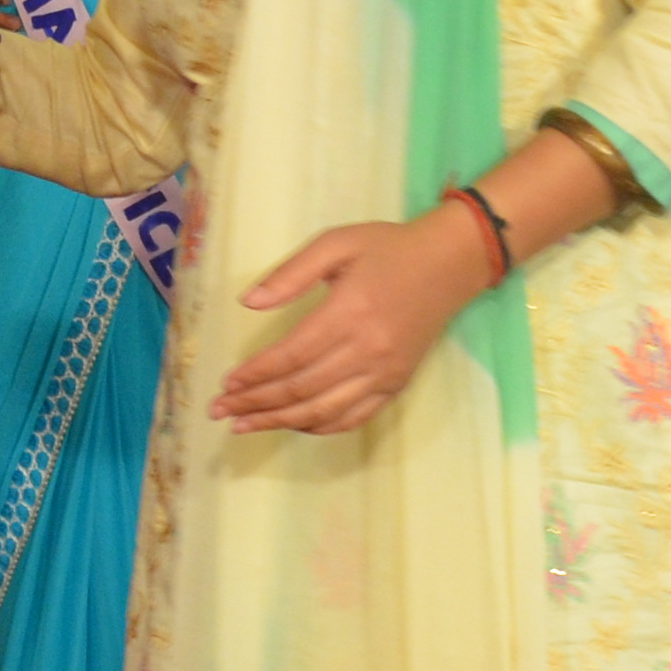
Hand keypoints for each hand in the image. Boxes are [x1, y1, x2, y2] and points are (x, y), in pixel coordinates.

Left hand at [213, 206, 499, 435]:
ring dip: (280, 421)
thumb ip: (291, 273)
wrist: (450, 263)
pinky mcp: (396, 384)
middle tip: (220, 411)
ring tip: (244, 425)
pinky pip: (354, 417)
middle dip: (256, 403)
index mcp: (348, 313)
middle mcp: (367, 351)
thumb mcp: (336, 243)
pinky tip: (292, 424)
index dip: (255, 374)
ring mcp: (384, 373)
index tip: (226, 383)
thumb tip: (248, 302)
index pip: (291, 356)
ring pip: (324, 410)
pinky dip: (320, 427)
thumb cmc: (387, 249)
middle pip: (301, 389)